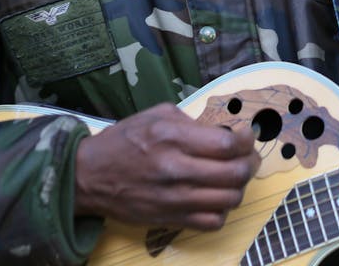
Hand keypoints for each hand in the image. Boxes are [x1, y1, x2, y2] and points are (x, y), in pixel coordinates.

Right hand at [73, 102, 260, 230]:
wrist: (88, 176)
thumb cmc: (123, 141)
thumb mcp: (156, 115)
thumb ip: (192, 122)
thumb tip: (224, 132)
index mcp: (171, 138)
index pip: (226, 144)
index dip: (246, 140)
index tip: (246, 136)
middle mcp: (175, 169)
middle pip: (234, 173)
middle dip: (249, 163)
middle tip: (247, 157)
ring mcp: (173, 198)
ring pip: (229, 200)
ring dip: (239, 187)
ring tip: (233, 178)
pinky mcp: (170, 219)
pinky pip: (212, 222)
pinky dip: (222, 211)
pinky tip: (216, 198)